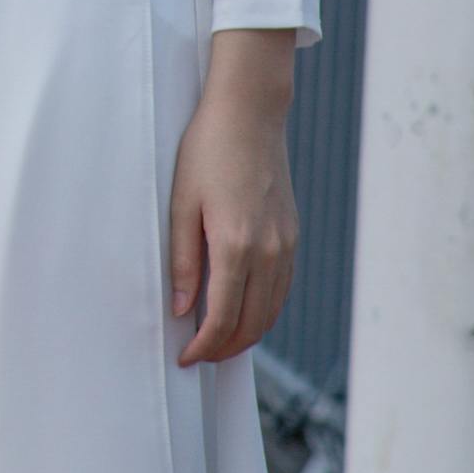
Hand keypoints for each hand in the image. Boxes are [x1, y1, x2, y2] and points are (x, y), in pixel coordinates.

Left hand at [169, 34, 300, 367]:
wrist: (250, 114)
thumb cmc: (206, 151)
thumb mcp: (181, 203)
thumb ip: (182, 260)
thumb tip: (181, 309)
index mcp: (235, 245)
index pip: (222, 318)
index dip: (203, 347)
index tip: (184, 358)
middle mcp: (268, 251)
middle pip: (251, 323)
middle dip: (225, 349)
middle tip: (199, 357)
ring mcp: (285, 244)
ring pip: (271, 311)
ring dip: (247, 335)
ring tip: (218, 343)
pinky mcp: (292, 236)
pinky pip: (282, 289)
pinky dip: (265, 311)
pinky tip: (245, 312)